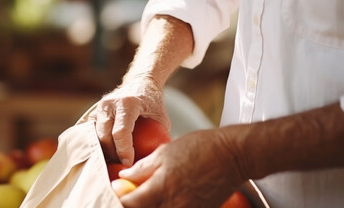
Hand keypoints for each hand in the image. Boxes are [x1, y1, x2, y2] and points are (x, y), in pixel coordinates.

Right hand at [89, 78, 169, 165]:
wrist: (139, 83)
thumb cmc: (152, 103)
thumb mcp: (161, 117)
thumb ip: (159, 137)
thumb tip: (154, 160)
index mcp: (127, 103)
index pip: (121, 132)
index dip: (123, 151)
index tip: (129, 164)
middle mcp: (109, 104)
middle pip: (104, 136)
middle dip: (112, 155)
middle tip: (122, 166)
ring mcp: (99, 107)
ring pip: (95, 136)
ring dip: (104, 152)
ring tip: (115, 162)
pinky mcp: (93, 112)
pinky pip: (91, 133)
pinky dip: (98, 145)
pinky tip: (107, 154)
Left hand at [118, 128, 244, 207]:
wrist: (233, 155)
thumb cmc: (202, 148)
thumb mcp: (166, 152)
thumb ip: (142, 167)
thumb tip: (124, 176)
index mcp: (162, 188)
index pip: (130, 204)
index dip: (119, 200)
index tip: (117, 193)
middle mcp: (174, 205)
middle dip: (134, 206)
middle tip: (132, 195)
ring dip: (151, 207)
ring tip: (150, 196)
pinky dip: (167, 207)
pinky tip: (167, 198)